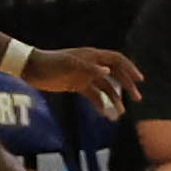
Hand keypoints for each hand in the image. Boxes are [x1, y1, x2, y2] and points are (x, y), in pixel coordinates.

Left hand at [25, 44, 144, 119]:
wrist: (31, 69)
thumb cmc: (50, 64)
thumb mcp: (70, 65)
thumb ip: (89, 68)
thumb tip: (109, 71)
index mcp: (93, 56)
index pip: (117, 60)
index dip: (130, 69)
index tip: (140, 80)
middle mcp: (92, 65)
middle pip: (116, 74)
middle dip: (127, 86)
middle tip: (137, 98)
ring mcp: (85, 76)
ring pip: (106, 87)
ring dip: (115, 99)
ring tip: (121, 113)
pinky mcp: (77, 85)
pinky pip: (94, 96)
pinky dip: (100, 104)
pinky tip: (105, 114)